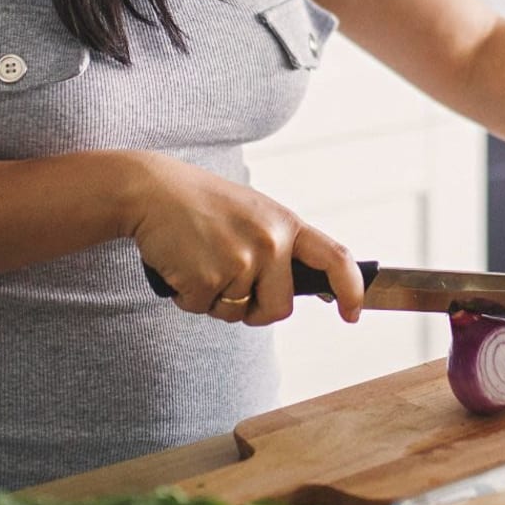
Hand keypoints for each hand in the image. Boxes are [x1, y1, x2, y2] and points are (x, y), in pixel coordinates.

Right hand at [122, 152, 363, 324]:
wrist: (152, 190)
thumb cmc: (200, 204)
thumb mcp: (253, 214)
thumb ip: (279, 246)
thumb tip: (311, 288)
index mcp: (285, 224)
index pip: (336, 259)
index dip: (352, 290)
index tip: (352, 313)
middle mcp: (270, 241)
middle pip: (279, 308)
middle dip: (255, 309)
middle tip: (228, 282)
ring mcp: (240, 260)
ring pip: (237, 313)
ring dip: (214, 299)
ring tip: (199, 258)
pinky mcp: (209, 277)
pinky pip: (203, 310)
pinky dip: (188, 297)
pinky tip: (181, 264)